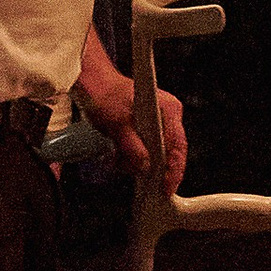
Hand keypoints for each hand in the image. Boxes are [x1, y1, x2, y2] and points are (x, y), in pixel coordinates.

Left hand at [75, 40, 186, 187]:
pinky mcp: (147, 127)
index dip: (173, 169)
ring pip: (155, 152)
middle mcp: (167, 115)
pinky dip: (132, 155)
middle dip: (151, 167)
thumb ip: (132, 147)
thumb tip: (144, 167)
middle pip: (168, 151)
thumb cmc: (105, 94)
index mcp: (168, 109)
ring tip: (119, 160)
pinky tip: (119, 155)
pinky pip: (146, 148)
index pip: (178, 146)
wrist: (93, 83)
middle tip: (142, 183)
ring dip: (136, 161)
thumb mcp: (117, 124)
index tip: (166, 187)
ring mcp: (158, 121)